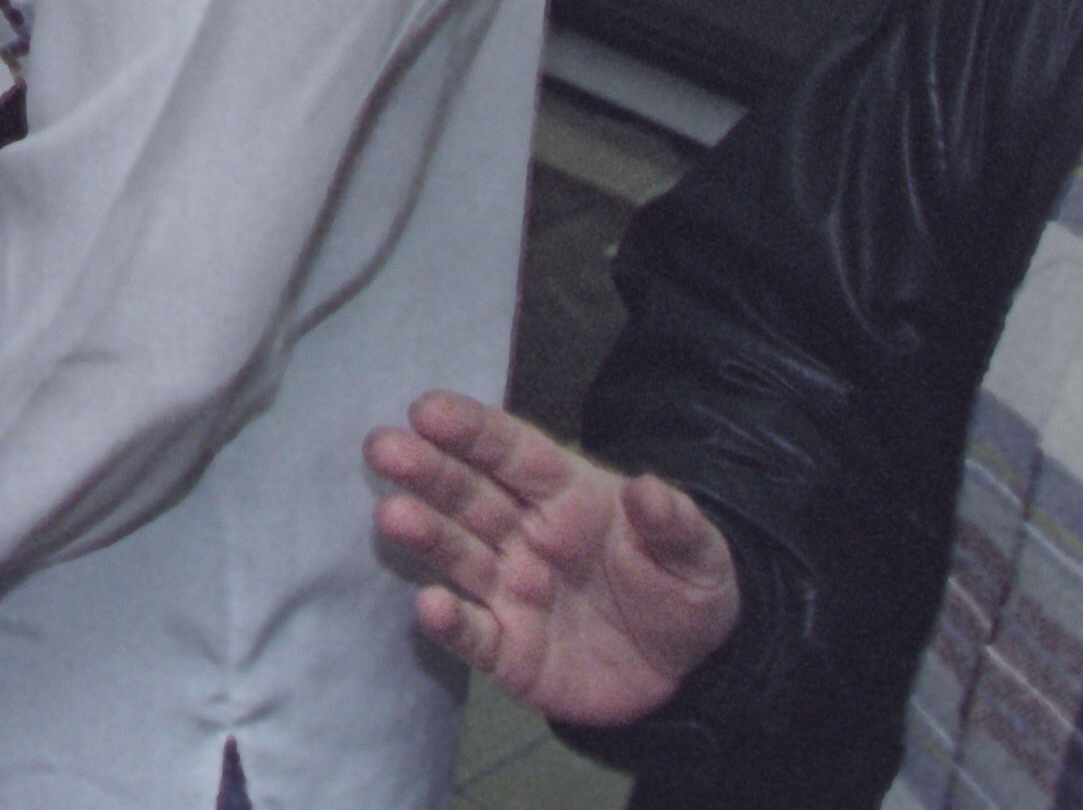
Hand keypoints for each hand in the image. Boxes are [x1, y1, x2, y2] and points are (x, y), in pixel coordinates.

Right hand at [364, 388, 742, 728]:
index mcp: (568, 494)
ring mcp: (513, 591)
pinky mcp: (510, 651)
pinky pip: (474, 634)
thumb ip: (675, 524)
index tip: (427, 409)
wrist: (688, 673)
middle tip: (383, 448)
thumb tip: (651, 489)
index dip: (472, 430)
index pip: (514, 453)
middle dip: (427, 470)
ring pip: (459, 556)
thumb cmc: (683, 591)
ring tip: (392, 515)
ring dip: (425, 534)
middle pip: (470, 495)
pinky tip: (429, 605)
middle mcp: (527, 534)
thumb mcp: (700, 557)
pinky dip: (450, 622)